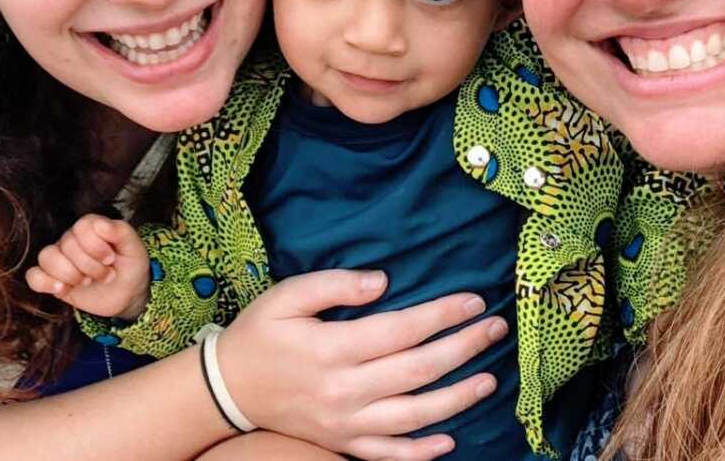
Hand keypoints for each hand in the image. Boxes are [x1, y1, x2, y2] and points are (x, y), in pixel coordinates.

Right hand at [25, 214, 149, 319]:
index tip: (111, 259)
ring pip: (47, 257)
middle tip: (107, 275)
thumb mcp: (134, 248)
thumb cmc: (130, 265)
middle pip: (67, 245)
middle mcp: (72, 238)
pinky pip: (33, 275)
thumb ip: (121, 232)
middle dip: (89, 266)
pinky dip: (45, 283)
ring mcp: (59, 258)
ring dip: (70, 274)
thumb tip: (102, 224)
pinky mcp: (50, 278)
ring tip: (87, 282)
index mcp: (92, 226)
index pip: (81, 227)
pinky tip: (63, 289)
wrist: (126, 293)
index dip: (95, 245)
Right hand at [217, 269, 507, 459]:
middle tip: (495, 329)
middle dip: (463, 348)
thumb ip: (336, 284)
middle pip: (418, 371)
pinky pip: (388, 454)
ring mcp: (346, 424)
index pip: (402, 330)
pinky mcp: (342, 443)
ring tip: (489, 379)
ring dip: (457, 399)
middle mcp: (346, 391)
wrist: (229, 389)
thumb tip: (383, 281)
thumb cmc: (261, 333)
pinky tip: (450, 441)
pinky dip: (421, 452)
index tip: (473, 300)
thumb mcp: (288, 295)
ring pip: (414, 417)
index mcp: (334, 349)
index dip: (442, 315)